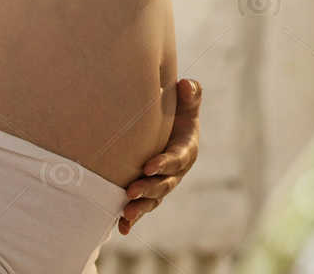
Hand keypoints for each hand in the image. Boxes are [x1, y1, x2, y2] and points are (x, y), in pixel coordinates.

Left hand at [119, 78, 200, 235]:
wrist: (168, 127)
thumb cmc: (177, 112)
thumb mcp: (187, 103)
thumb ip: (191, 94)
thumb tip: (186, 85)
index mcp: (185, 150)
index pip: (176, 159)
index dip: (164, 164)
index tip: (148, 166)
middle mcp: (175, 172)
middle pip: (164, 184)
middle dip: (149, 189)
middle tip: (132, 191)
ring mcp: (162, 184)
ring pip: (153, 200)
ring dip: (140, 208)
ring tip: (126, 214)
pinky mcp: (148, 191)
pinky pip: (142, 207)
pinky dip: (133, 220)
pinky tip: (122, 229)